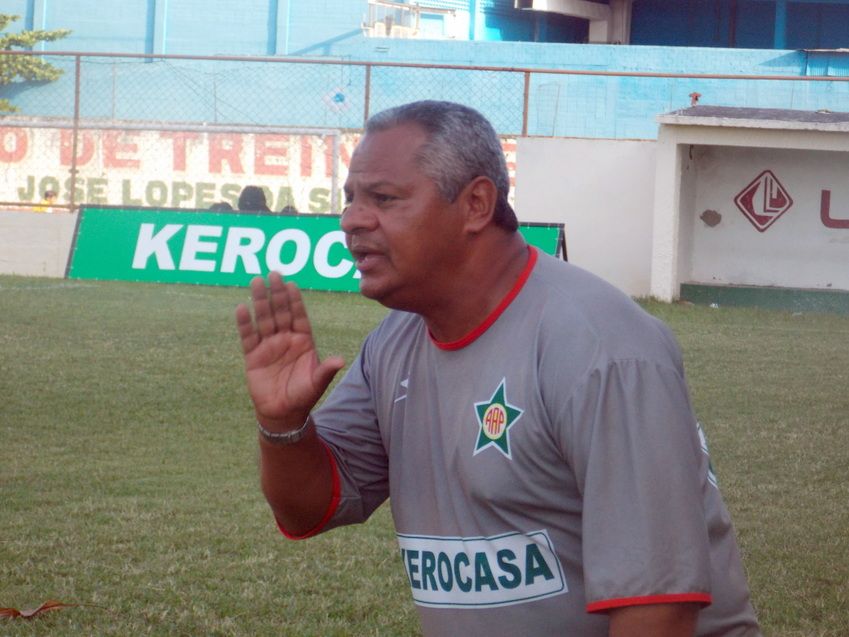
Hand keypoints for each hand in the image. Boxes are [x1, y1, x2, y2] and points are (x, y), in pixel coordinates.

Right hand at [235, 273, 344, 429]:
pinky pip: (248, 336)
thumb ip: (326, 371)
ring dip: (260, 301)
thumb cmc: (303, 396)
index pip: (299, 316)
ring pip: (264, 319)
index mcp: (303, 341)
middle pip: (281, 312)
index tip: (292, 284)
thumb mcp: (317, 383)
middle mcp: (286, 339)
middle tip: (273, 273)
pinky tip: (242, 308)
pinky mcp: (253, 356)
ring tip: (256, 282)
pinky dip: (245, 323)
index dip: (295, 300)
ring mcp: (268, 346)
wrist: (283, 413)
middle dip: (277, 293)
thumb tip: (339, 360)